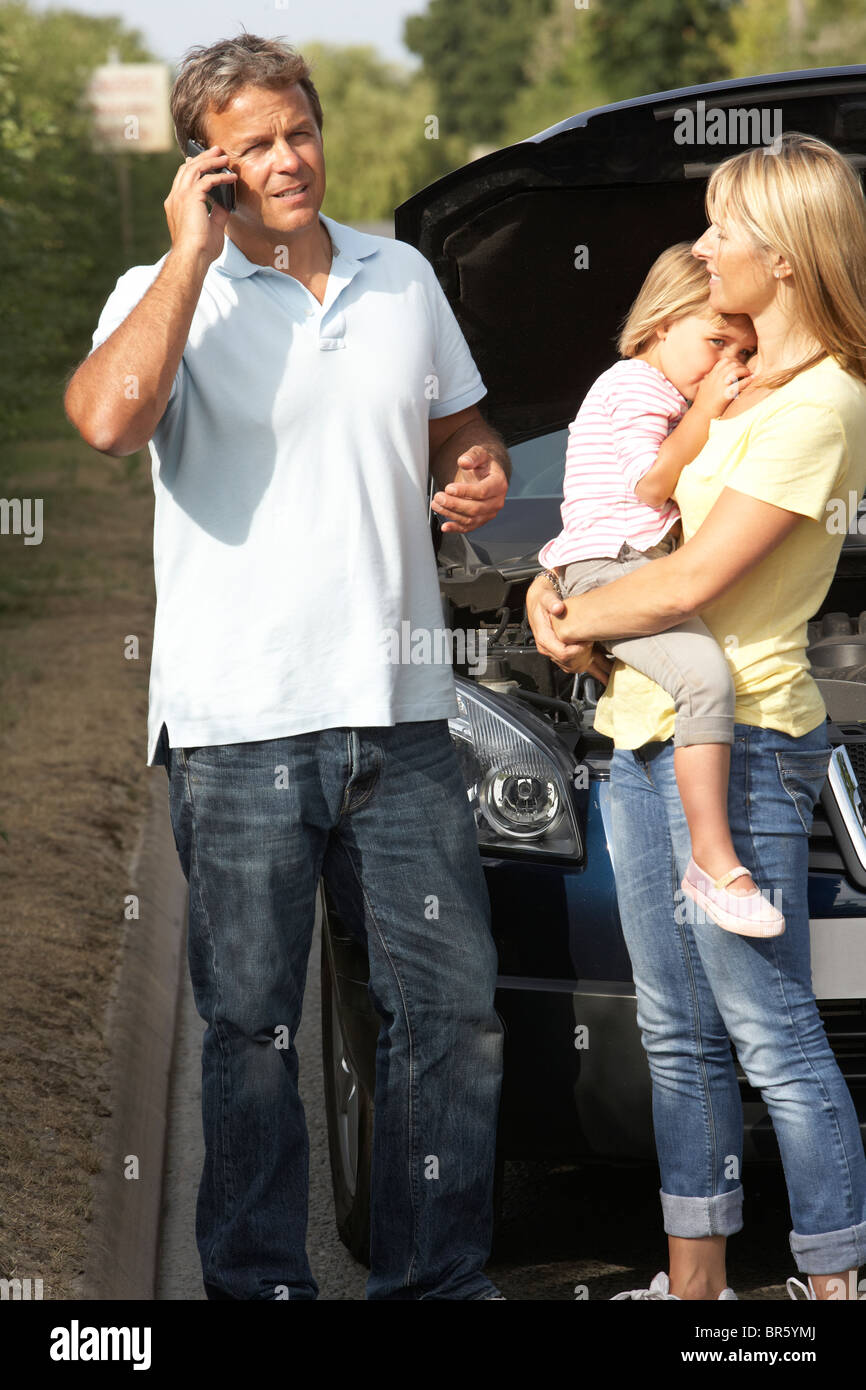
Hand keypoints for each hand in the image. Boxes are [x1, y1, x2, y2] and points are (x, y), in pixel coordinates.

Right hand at [164, 145, 237, 263]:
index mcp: (176, 205)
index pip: (183, 179)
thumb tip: (226, 204)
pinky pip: (207, 179)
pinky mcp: (190, 197)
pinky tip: (232, 178)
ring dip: (211, 161)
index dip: (194, 168)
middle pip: (187, 169)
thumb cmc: (201, 250)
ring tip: (225, 157)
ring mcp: (181, 196)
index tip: (206, 162)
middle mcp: (175, 198)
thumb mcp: (211, 227)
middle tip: (217, 151)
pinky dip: (220, 176)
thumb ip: (217, 213)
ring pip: (195, 168)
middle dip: (203, 158)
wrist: (192, 257)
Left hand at [431, 445, 507, 532]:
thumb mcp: (479, 454)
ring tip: (436, 504)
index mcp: (499, 484)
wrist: (485, 475)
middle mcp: (497, 501)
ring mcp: (489, 513)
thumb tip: (464, 461)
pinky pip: (468, 528)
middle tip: (439, 497)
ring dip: (451, 514)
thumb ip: (472, 456)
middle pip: (475, 508)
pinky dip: (455, 528)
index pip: (482, 492)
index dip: (465, 491)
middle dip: (454, 504)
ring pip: (470, 519)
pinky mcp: (481, 520)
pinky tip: (445, 526)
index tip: (448, 488)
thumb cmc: (483, 465)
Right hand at [526, 578, 612, 677]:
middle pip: (568, 663)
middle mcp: (548, 648)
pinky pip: (571, 664)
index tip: (589, 640)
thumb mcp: (545, 597)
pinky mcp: (559, 650)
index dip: (579, 650)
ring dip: (586, 665)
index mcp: (544, 638)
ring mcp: (553, 651)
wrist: (537, 600)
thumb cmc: (541, 599)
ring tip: (601, 662)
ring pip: (570, 667)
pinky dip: (585, 665)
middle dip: (584, 658)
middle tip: (596, 645)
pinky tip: (597, 664)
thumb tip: (557, 607)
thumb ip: (551, 602)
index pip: (563, 654)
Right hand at [692, 358, 752, 417]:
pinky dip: (748, 380)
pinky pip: (740, 384)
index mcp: (711, 375)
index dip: (734, 361)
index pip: (725, 360)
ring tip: (749, 375)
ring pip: (736, 370)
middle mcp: (716, 378)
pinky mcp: (726, 394)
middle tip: (746, 371)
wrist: (701, 415)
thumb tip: (708, 375)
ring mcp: (721, 385)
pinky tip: (752, 379)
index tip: (739, 367)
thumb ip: (707, 380)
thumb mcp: (703, 387)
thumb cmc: (702, 404)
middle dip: (741, 365)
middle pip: (732, 364)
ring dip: (745, 371)